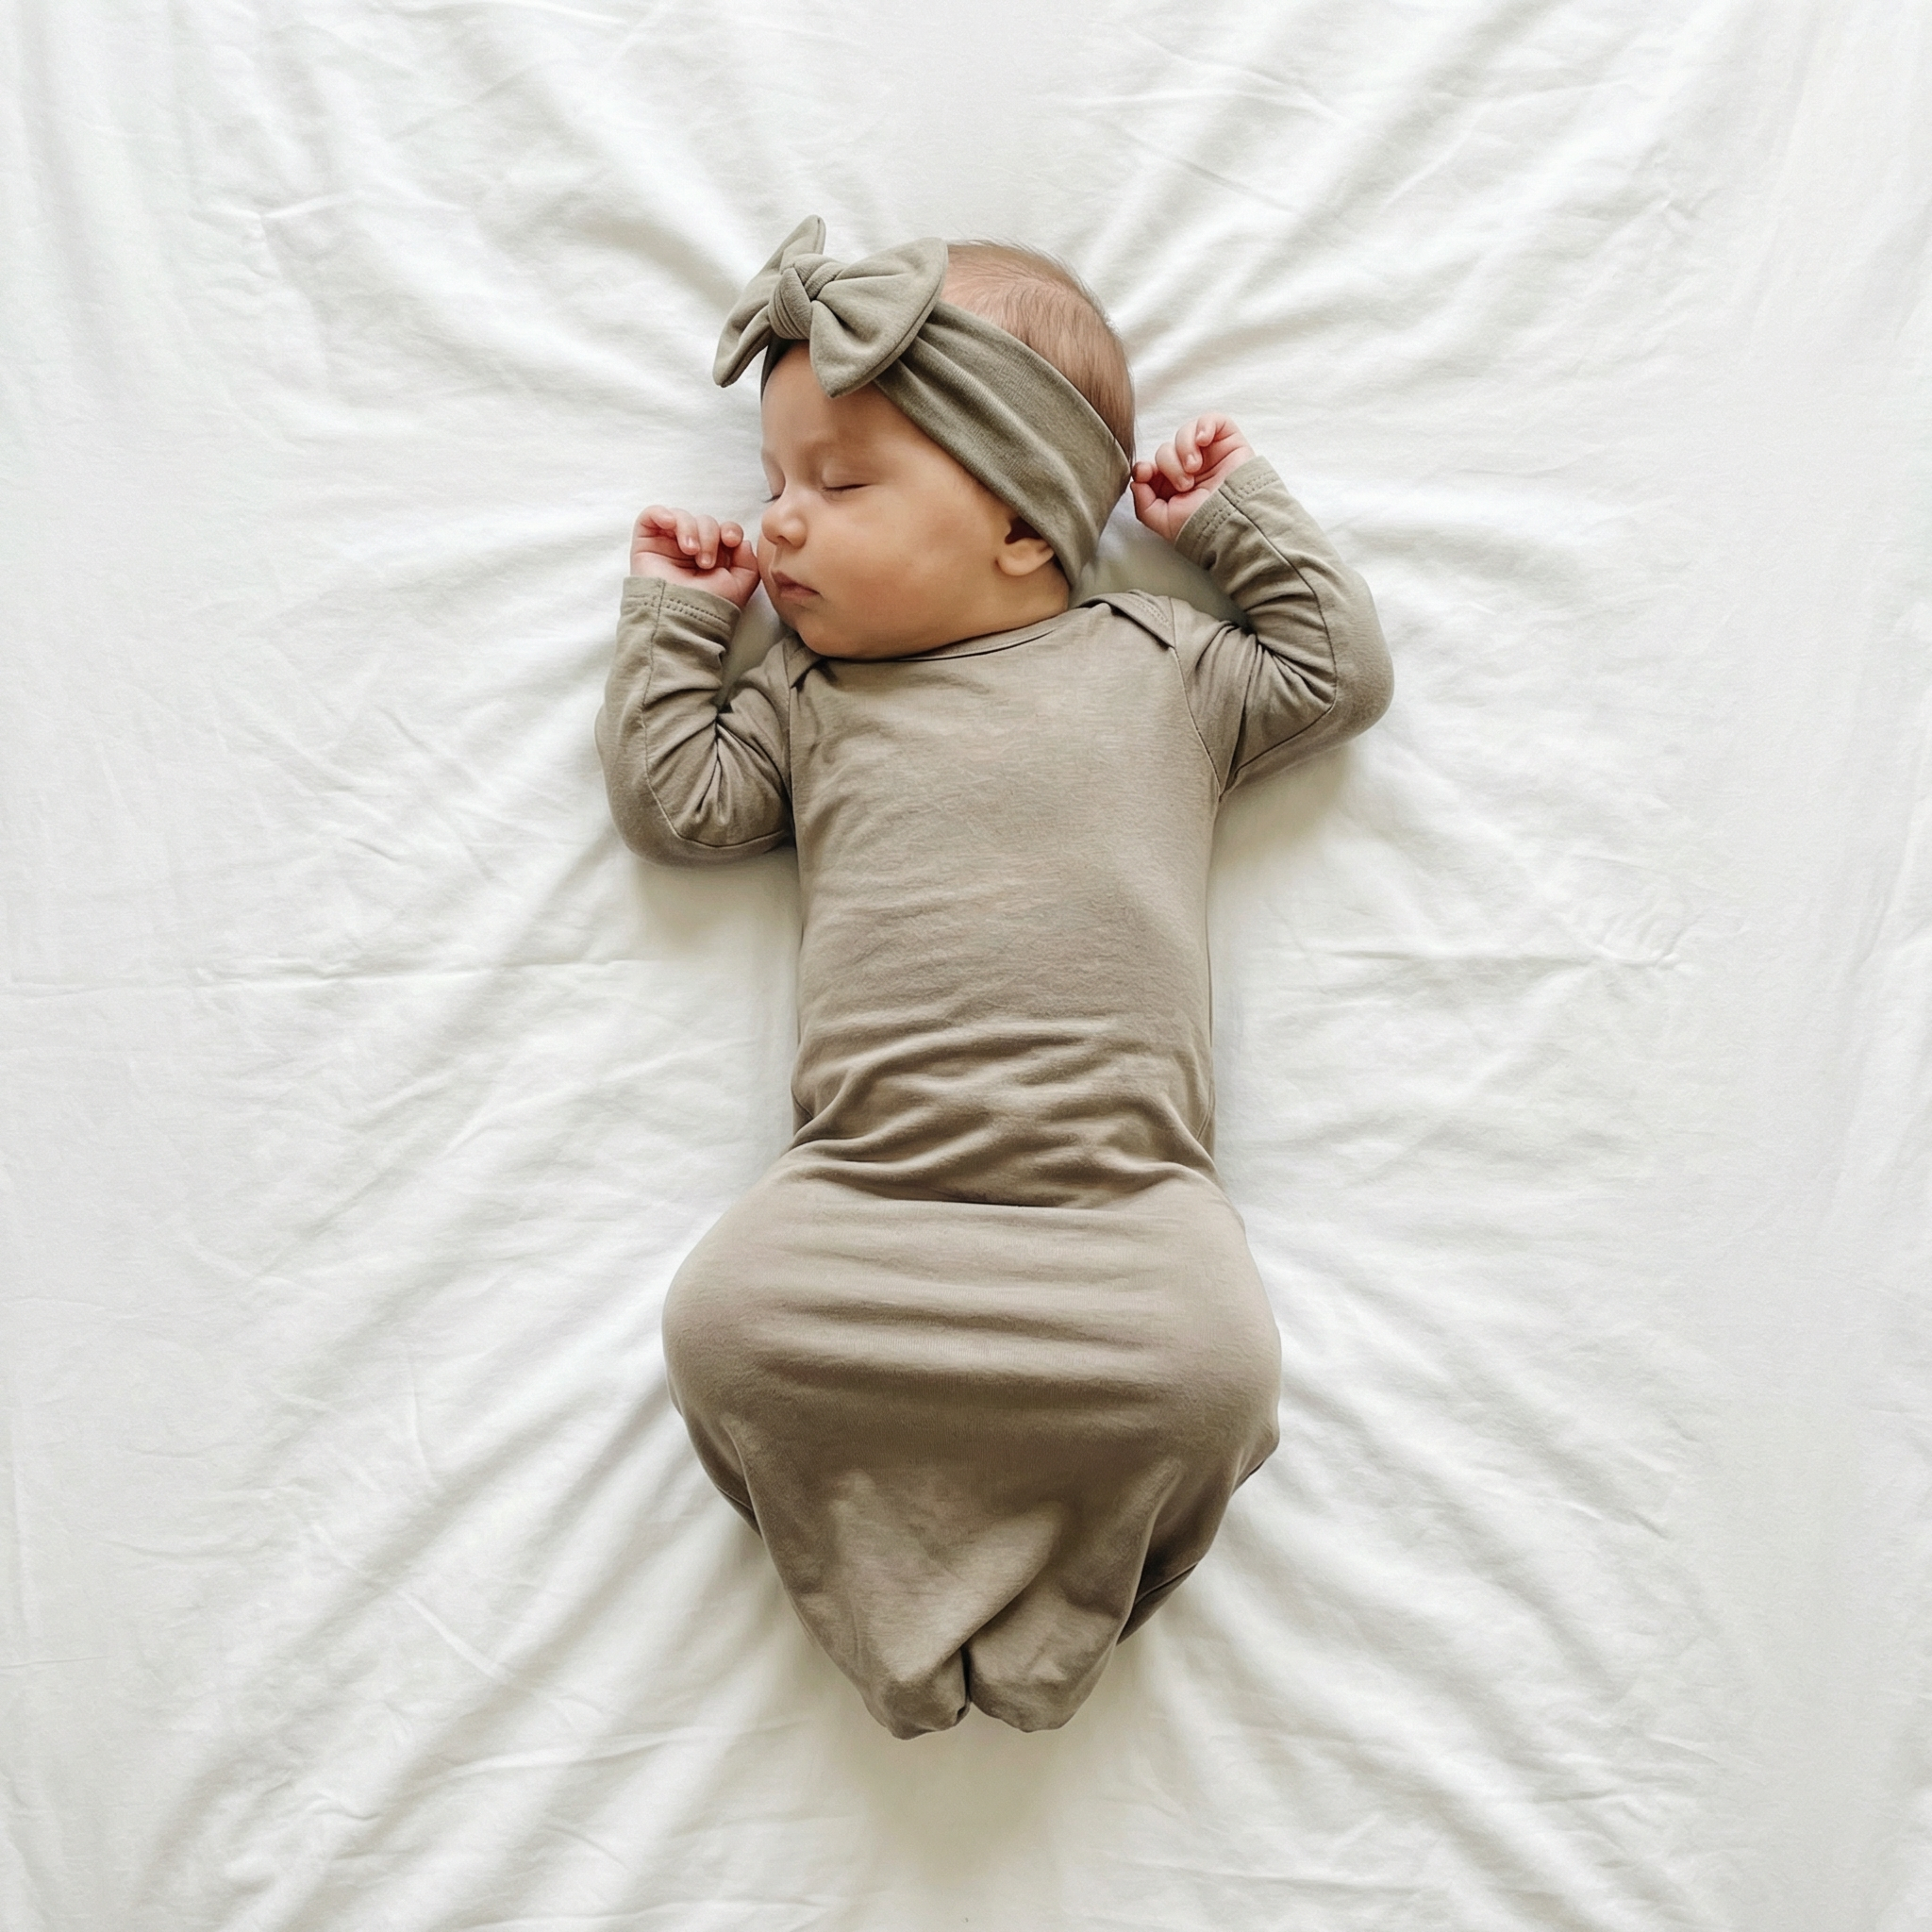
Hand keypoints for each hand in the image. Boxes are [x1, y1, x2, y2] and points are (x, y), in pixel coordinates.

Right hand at [630, 505, 762, 607]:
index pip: (723, 530)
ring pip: (682, 517)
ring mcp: (668, 545)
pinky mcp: (647, 543)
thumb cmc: (709, 606)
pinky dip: (661, 513)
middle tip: (706, 562)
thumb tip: (742, 542)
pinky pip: (651, 515)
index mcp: (714, 558)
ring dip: (690, 529)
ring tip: (690, 552)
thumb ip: (748, 561)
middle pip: (705, 521)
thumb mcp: (740, 585)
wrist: (681, 617)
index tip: (731, 541)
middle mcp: (691, 550)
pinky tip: (670, 524)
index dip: (730, 529)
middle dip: (710, 536)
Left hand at [1131, 414, 1255, 542]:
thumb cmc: (1202, 524)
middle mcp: (1189, 469)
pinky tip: (1203, 441)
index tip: (1144, 474)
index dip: (1144, 467)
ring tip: (1195, 468)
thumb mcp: (1163, 521)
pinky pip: (1211, 420)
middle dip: (1169, 465)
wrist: (1234, 519)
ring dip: (1184, 448)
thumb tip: (1136, 481)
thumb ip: (1143, 504)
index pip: (1151, 467)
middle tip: (1185, 484)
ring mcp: (1209, 454)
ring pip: (1184, 433)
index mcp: (1173, 487)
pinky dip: (1204, 425)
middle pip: (1165, 450)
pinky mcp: (1228, 441)